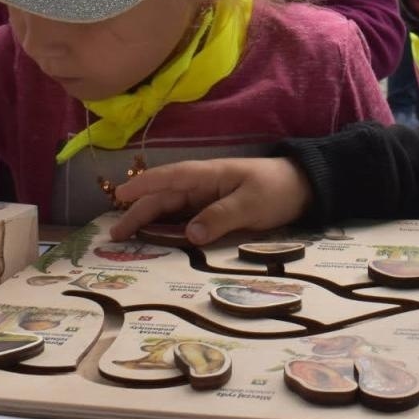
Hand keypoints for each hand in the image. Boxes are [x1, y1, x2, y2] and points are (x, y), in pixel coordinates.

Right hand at [109, 158, 314, 245]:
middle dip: (138, 213)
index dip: (144, 186)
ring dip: (150, 222)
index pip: (169, 179)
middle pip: (164, 198)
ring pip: (171, 210)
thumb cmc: (276, 189)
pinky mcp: (214, 211)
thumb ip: (220, 217)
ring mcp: (207, 198)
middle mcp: (202, 186)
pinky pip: (186, 220)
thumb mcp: (251, 204)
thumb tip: (189, 235)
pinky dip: (168, 229)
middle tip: (115, 235)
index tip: (120, 195)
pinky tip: (157, 242)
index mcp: (207, 175)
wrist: (303, 187)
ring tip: (127, 240)